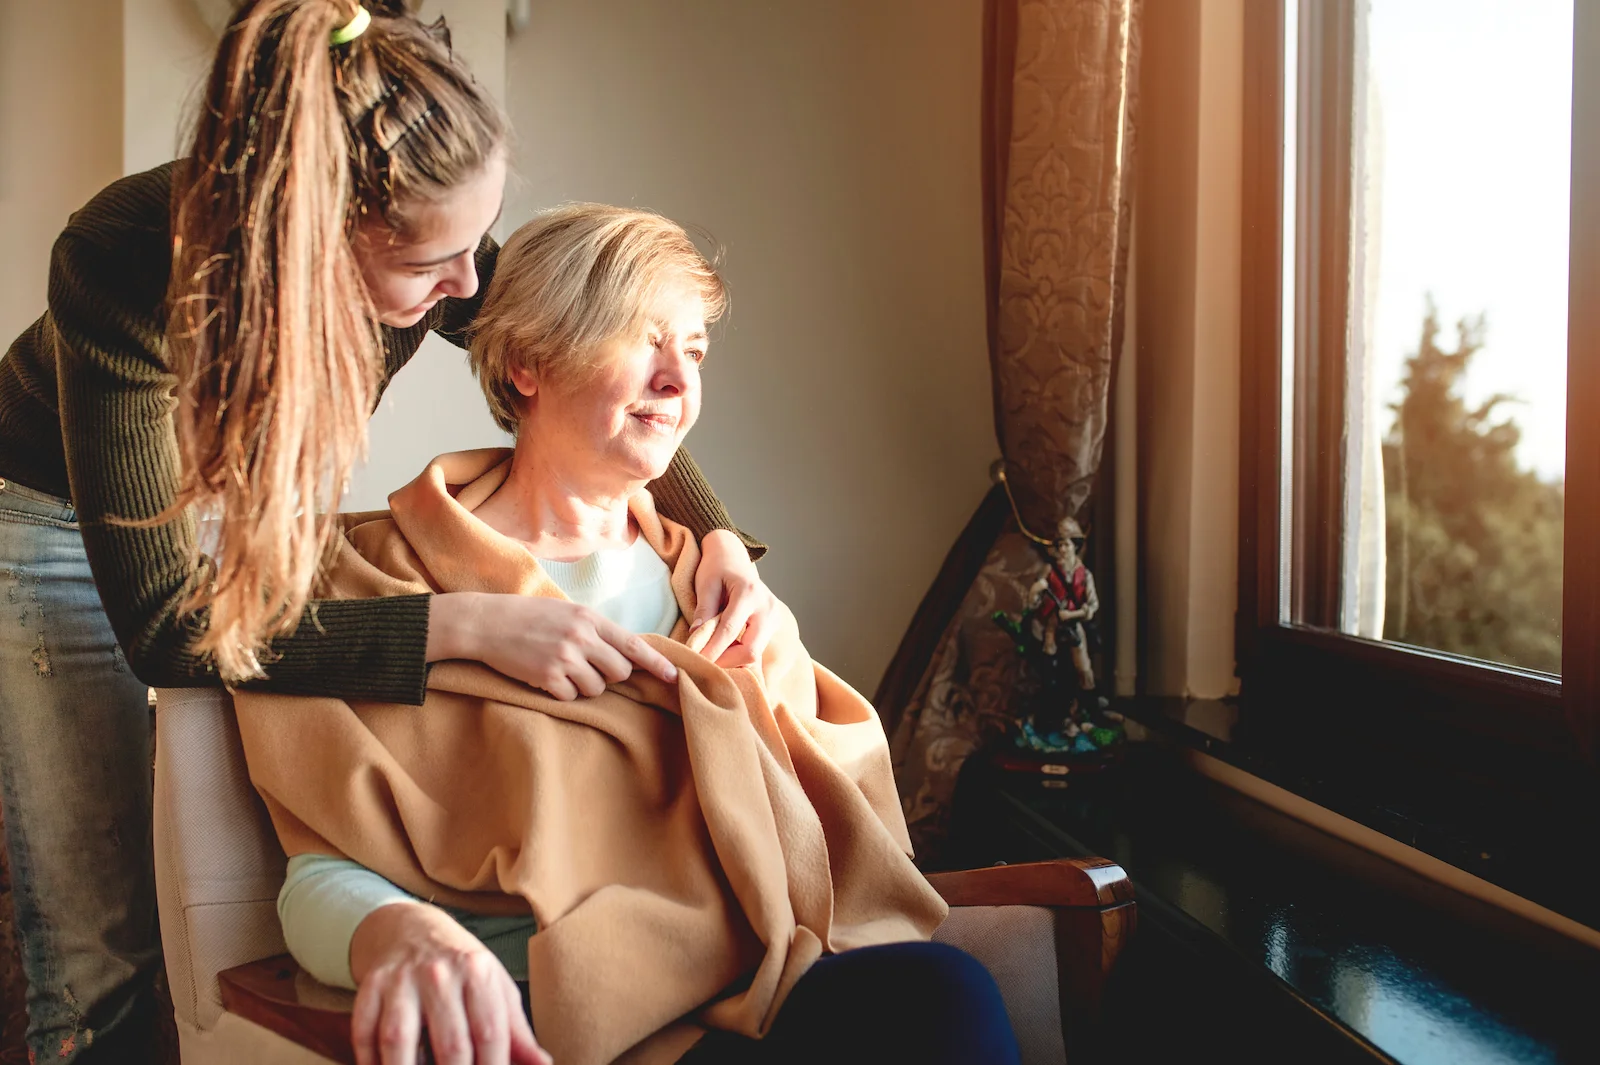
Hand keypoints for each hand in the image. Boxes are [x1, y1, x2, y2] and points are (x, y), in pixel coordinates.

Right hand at [350, 902, 549, 1064]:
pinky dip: (370, 1060)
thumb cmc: (462, 969)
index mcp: (478, 972)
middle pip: (449, 1043)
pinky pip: (364, 1032)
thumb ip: (516, 1031)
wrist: (412, 929)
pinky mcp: (371, 985)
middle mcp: (439, 973)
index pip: (490, 1033)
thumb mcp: (495, 988)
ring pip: (399, 1039)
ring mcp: (401, 979)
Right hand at [428, 591, 677, 698]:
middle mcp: (581, 637)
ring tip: (561, 670)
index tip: (673, 677)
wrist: (486, 623)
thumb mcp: (567, 612)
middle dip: (610, 677)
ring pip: (596, 689)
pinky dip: (562, 693)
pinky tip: (545, 678)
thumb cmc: (528, 617)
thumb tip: (625, 653)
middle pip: (619, 672)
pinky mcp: (546, 677)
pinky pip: (570, 697)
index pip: (633, 645)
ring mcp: (564, 658)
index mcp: (589, 618)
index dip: (656, 663)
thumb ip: (595, 630)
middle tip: (588, 669)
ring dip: (583, 686)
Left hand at [686, 529, 780, 666]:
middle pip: (750, 651)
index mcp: (749, 593)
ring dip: (732, 660)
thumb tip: (696, 640)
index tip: (695, 661)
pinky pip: (757, 649)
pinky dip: (739, 655)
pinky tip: (724, 651)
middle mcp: (767, 608)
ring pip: (755, 654)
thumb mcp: (706, 584)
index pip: (730, 632)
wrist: (733, 557)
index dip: (711, 650)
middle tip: (704, 662)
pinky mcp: (773, 625)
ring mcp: (774, 617)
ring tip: (712, 654)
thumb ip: (703, 611)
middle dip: (726, 661)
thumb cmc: (717, 568)